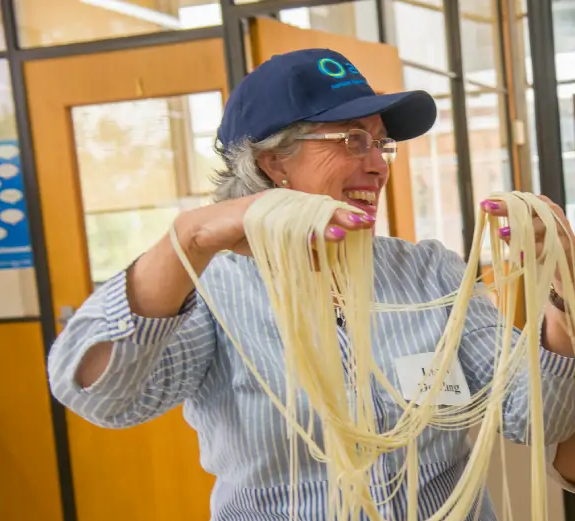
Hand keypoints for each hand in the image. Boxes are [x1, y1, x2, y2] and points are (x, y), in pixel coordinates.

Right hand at [174, 190, 374, 257]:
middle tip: (365, 223)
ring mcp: (266, 206)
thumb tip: (325, 265)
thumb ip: (302, 253)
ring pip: (300, 215)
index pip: (323, 207)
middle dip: (342, 215)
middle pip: (317, 207)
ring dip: (322, 224)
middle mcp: (282, 202)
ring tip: (343, 232)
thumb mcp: (280, 247)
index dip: (345, 213)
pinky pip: (275, 225)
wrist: (206, 232)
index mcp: (291, 206)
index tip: (368, 221)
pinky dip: (292, 234)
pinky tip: (309, 242)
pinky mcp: (250, 215)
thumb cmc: (246, 236)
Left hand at [480, 195, 574, 299]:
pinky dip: (534, 251)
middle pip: (529, 208)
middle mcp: (552, 214)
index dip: (504, 201)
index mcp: (542, 206)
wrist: (572, 261)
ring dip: (519, 230)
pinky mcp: (566, 246)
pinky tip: (520, 256)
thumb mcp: (528, 235)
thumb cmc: (546, 244)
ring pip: (538, 226)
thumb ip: (512, 229)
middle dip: (508, 209)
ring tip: (500, 233)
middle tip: (489, 209)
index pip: (521, 200)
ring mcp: (560, 228)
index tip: (485, 204)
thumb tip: (492, 224)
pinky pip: (548, 247)